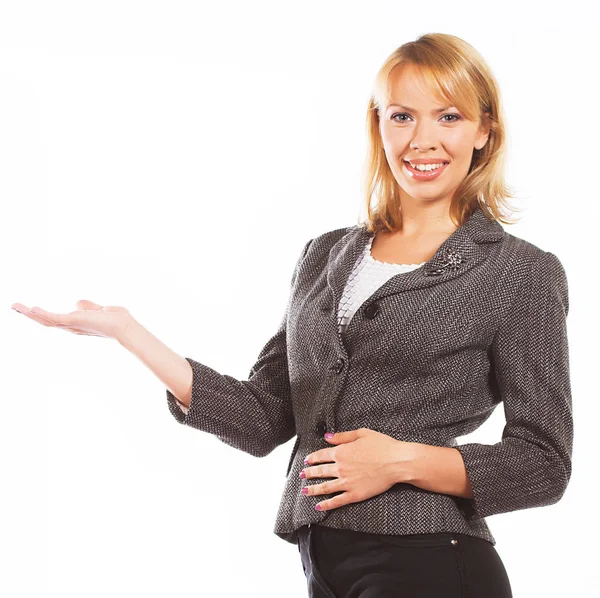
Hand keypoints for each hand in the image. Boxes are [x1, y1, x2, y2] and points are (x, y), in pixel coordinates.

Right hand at [11, 299, 134, 340]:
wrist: (126, 327)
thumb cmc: (117, 320)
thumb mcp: (100, 309)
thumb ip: (89, 307)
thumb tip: (77, 303)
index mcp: (77, 324)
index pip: (55, 320)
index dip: (41, 315)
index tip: (29, 308)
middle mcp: (72, 327)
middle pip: (46, 321)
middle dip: (30, 315)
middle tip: (15, 306)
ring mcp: (72, 325)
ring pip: (46, 321)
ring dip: (30, 314)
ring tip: (16, 306)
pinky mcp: (74, 322)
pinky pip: (55, 318)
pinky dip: (42, 314)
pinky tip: (31, 309)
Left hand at [300, 427, 418, 511]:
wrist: (396, 462)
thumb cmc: (382, 445)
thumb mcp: (361, 434)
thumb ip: (342, 436)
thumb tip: (326, 437)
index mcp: (341, 452)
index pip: (321, 456)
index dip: (312, 459)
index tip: (306, 461)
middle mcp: (340, 467)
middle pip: (320, 471)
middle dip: (309, 473)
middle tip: (301, 475)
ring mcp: (346, 482)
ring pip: (325, 487)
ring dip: (313, 489)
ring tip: (304, 491)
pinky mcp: (355, 494)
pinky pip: (337, 501)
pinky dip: (326, 504)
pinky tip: (318, 506)